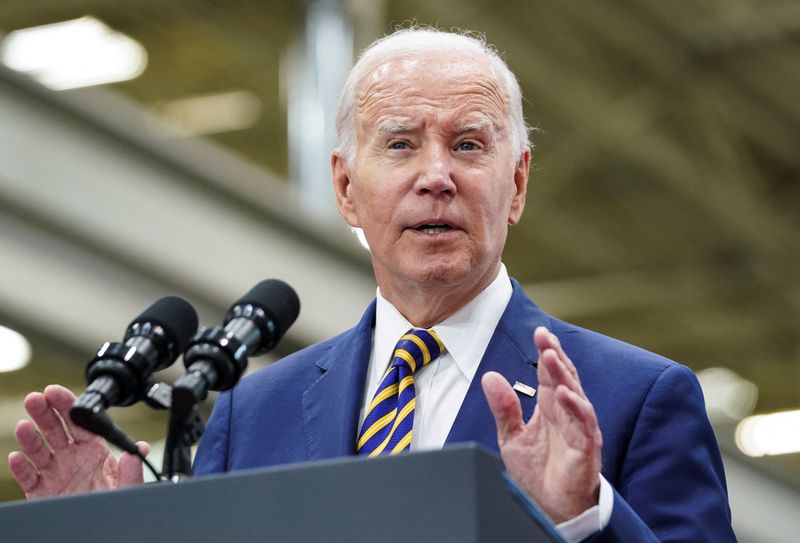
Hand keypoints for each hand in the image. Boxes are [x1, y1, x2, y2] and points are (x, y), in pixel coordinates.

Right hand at [7, 385, 146, 498]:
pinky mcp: (41, 491)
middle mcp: (72, 458)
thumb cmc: (114, 502)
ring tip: (23, 425)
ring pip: (39, 451)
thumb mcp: (128, 486)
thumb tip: (139, 449)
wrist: (100, 528)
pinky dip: (21, 468)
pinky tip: (17, 457)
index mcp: (94, 450)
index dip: (68, 406)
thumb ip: (133, 470)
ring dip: (30, 437)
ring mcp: (56, 473)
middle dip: (45, 412)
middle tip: (36, 398)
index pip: (80, 423)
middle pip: (56, 430)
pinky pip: (29, 478)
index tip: (56, 392)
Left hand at [482, 327, 601, 523]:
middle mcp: (566, 413)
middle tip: (545, 337)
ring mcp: (578, 429)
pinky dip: (576, 408)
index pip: (550, 374)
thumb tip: (489, 376)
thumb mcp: (511, 437)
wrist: (550, 508)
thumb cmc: (537, 472)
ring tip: (551, 357)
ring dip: (564, 376)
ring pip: (575, 395)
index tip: (540, 332)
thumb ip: (504, 408)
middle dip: (555, 356)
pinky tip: (565, 394)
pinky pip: (584, 424)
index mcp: (550, 407)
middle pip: (564, 378)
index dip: (547, 352)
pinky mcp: (585, 448)